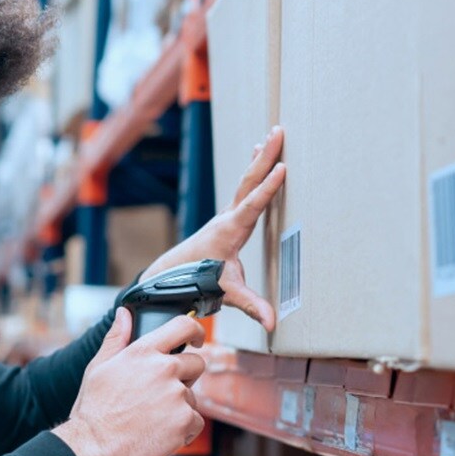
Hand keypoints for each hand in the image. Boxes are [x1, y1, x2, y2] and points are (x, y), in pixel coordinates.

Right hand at [53, 308, 205, 455]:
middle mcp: (164, 369)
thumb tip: (124, 315)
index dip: (194, 330)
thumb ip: (117, 337)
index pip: (182, 326)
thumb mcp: (99, 366)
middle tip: (160, 394)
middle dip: (184, 377)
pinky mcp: (184, 421)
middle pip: (196, 364)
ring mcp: (177, 395)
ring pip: (193, 397)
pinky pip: (196, 421)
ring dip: (180, 406)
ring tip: (152, 418)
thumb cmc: (95, 409)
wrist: (94, 445)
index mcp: (144, 352)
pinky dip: (183, 429)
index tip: (196, 339)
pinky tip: (161, 433)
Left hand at [141, 126, 285, 330]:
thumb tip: (273, 323)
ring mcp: (228, 213)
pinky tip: (258, 156)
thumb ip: (251, 306)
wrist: (172, 273)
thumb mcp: (227, 293)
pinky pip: (244, 187)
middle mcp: (228, 216)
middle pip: (249, 181)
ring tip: (271, 135)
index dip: (269, 187)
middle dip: (265, 156)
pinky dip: (254, 170)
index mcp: (231, 230)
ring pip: (246, 180)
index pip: (253, 204)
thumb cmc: (199, 280)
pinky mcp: (229, 216)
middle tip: (279, 132)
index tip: (283, 167)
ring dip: (259, 158)